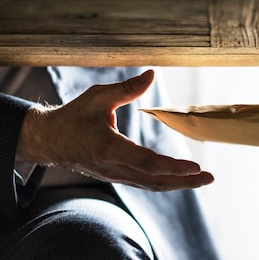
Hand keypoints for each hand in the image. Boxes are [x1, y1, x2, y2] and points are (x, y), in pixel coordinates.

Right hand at [16, 70, 213, 190]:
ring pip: (152, 185)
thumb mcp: (97, 97)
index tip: (195, 167)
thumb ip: (126, 88)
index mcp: (109, 148)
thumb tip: (152, 74)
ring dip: (178, 184)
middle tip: (209, 177)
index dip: (173, 167)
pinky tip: (182, 179)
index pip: (147, 162)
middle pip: (155, 181)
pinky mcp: (117, 177)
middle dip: (184, 181)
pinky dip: (165, 182)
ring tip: (202, 179)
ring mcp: (116, 176)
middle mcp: (114, 167)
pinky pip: (145, 183)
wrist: (50, 141)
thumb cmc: (73, 117)